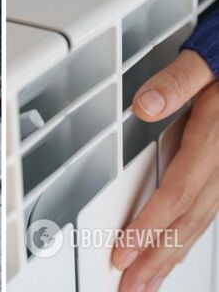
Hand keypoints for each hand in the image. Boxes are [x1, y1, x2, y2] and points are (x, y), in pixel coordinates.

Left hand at [113, 50, 218, 290]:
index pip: (178, 194)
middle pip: (188, 222)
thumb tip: (145, 105)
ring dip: (170, 257)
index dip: (149, 228)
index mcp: (213, 141)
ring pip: (200, 225)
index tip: (123, 254)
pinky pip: (207, 215)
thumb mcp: (203, 63)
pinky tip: (172, 253)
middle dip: (156, 259)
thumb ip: (176, 83)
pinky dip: (187, 239)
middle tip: (130, 288)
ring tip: (146, 284)